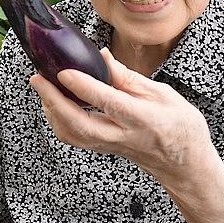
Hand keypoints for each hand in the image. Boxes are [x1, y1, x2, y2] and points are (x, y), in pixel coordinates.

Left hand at [29, 48, 217, 181]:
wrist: (185, 165)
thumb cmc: (180, 126)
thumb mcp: (163, 94)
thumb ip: (128, 78)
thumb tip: (101, 57)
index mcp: (143, 119)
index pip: (109, 102)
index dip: (84, 86)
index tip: (64, 71)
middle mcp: (122, 135)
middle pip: (79, 124)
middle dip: (53, 101)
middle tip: (38, 79)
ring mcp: (109, 145)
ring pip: (71, 134)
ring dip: (52, 111)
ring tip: (43, 87)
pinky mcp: (101, 149)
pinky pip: (73, 138)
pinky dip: (58, 120)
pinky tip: (55, 103)